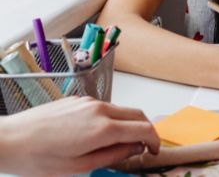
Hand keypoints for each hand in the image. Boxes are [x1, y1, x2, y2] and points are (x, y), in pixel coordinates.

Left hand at [0, 96, 159, 176]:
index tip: (154, 151)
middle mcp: (99, 109)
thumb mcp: (79, 167)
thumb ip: (113, 155)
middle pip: (137, 113)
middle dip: (145, 129)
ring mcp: (88, 102)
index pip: (143, 128)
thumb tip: (134, 149)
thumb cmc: (38, 158)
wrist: (9, 140)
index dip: (154, 140)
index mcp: (103, 128)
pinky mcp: (77, 101)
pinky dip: (111, 119)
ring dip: (127, 124)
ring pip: (120, 109)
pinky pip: (103, 107)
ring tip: (118, 144)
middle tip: (143, 147)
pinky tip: (97, 135)